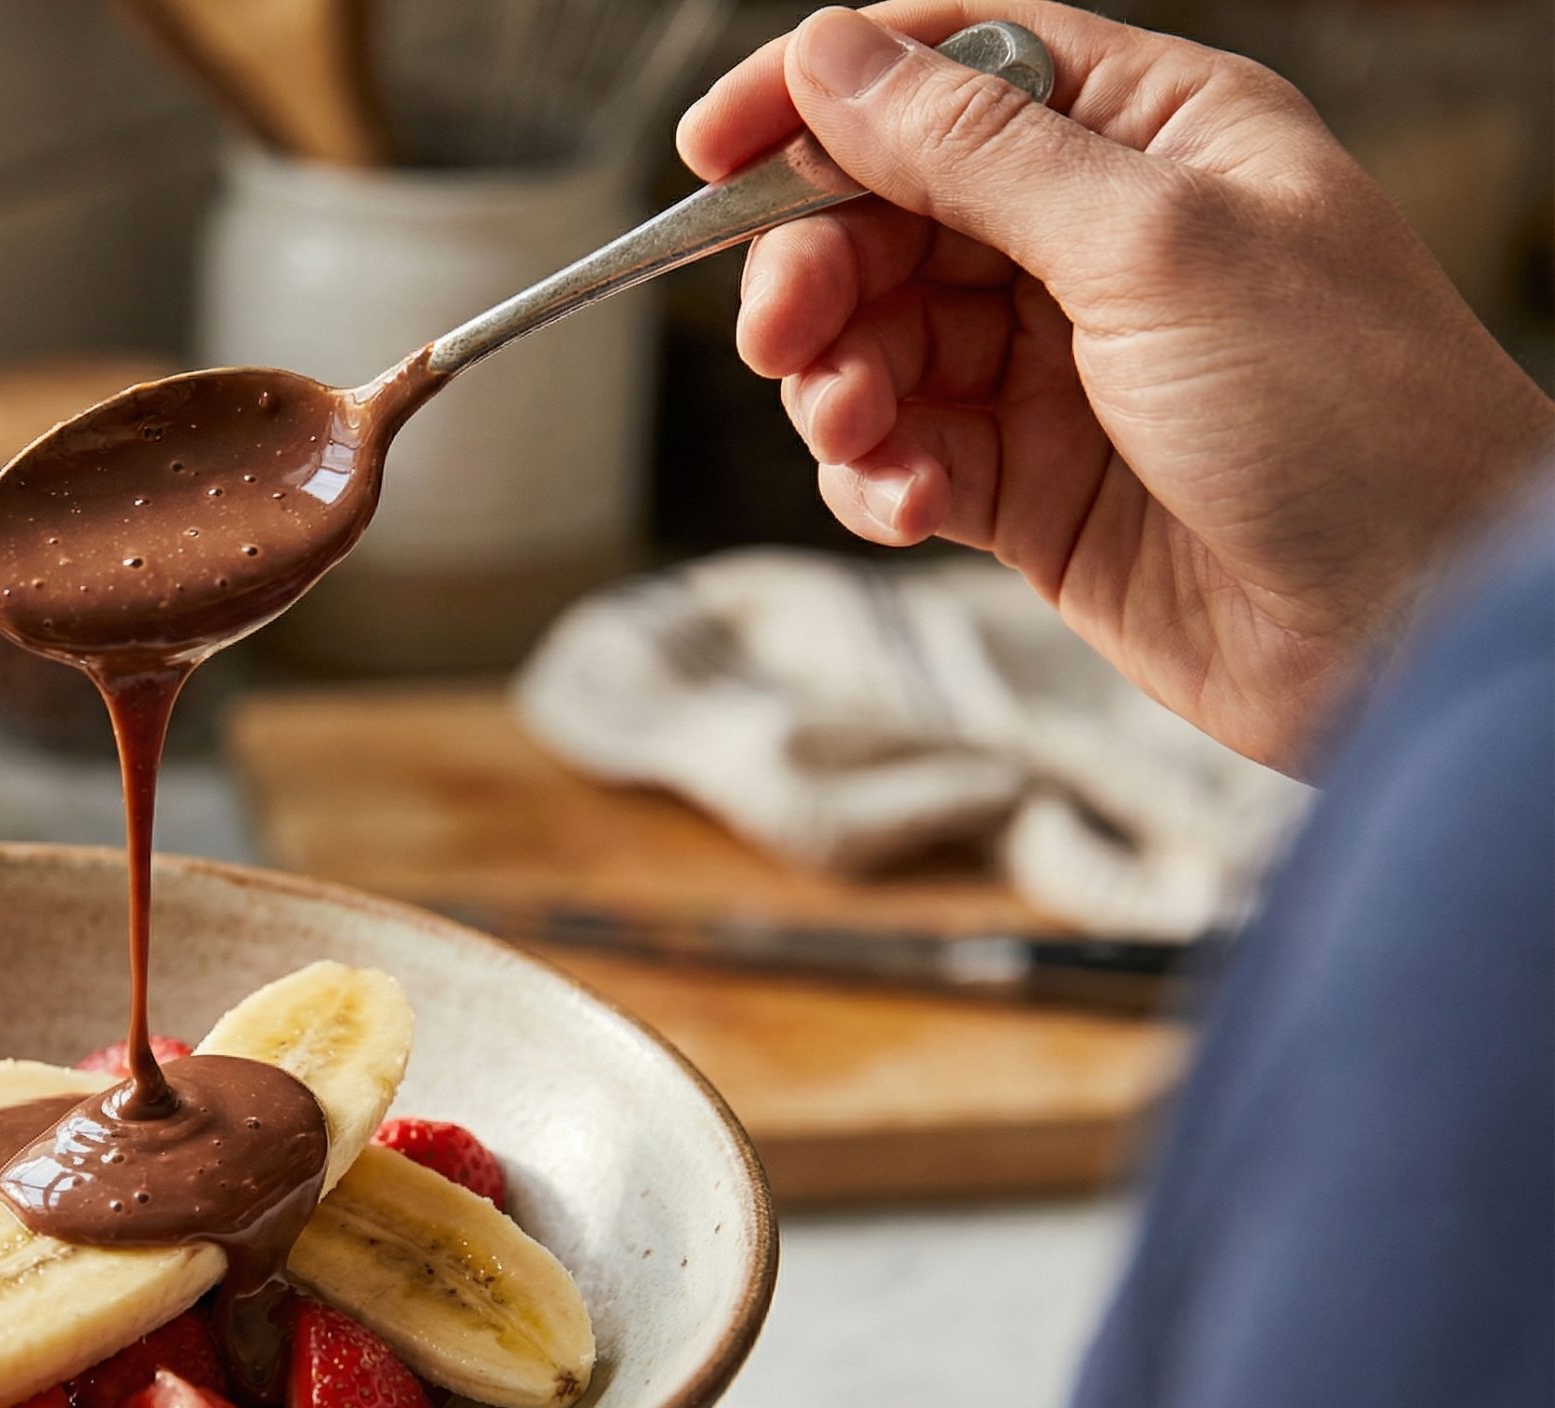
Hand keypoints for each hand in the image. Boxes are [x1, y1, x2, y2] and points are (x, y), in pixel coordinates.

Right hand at [678, 1, 1554, 771]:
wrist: (1418, 630)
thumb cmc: (1345, 412)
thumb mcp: (1153, 245)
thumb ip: (974, 152)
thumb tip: (833, 58)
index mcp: (1150, 136)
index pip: (950, 68)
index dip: (820, 97)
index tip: (709, 150)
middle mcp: (1094, 240)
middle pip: (887, 211)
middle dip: (817, 269)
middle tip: (786, 335)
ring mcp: (1056, 367)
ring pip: (877, 339)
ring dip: (839, 384)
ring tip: (860, 429)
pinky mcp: (1028, 486)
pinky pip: (902, 454)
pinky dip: (877, 475)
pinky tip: (905, 501)